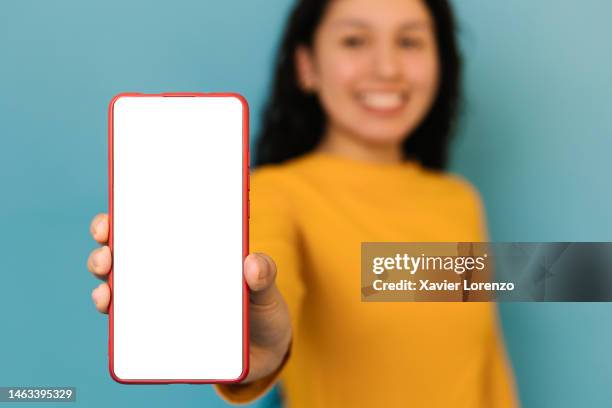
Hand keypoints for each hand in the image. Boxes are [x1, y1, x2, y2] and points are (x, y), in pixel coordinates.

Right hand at [87, 213, 291, 382]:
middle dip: (105, 253)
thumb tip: (252, 263)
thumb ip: (265, 274)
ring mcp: (161, 307)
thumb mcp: (266, 288)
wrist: (266, 353)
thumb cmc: (261, 310)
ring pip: (120, 294)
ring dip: (105, 289)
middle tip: (107, 256)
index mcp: (189, 254)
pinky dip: (119, 325)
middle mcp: (166, 277)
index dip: (123, 220)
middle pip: (125, 260)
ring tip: (107, 292)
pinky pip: (132, 332)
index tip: (111, 220)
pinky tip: (116, 319)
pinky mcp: (161, 338)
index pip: (149, 229)